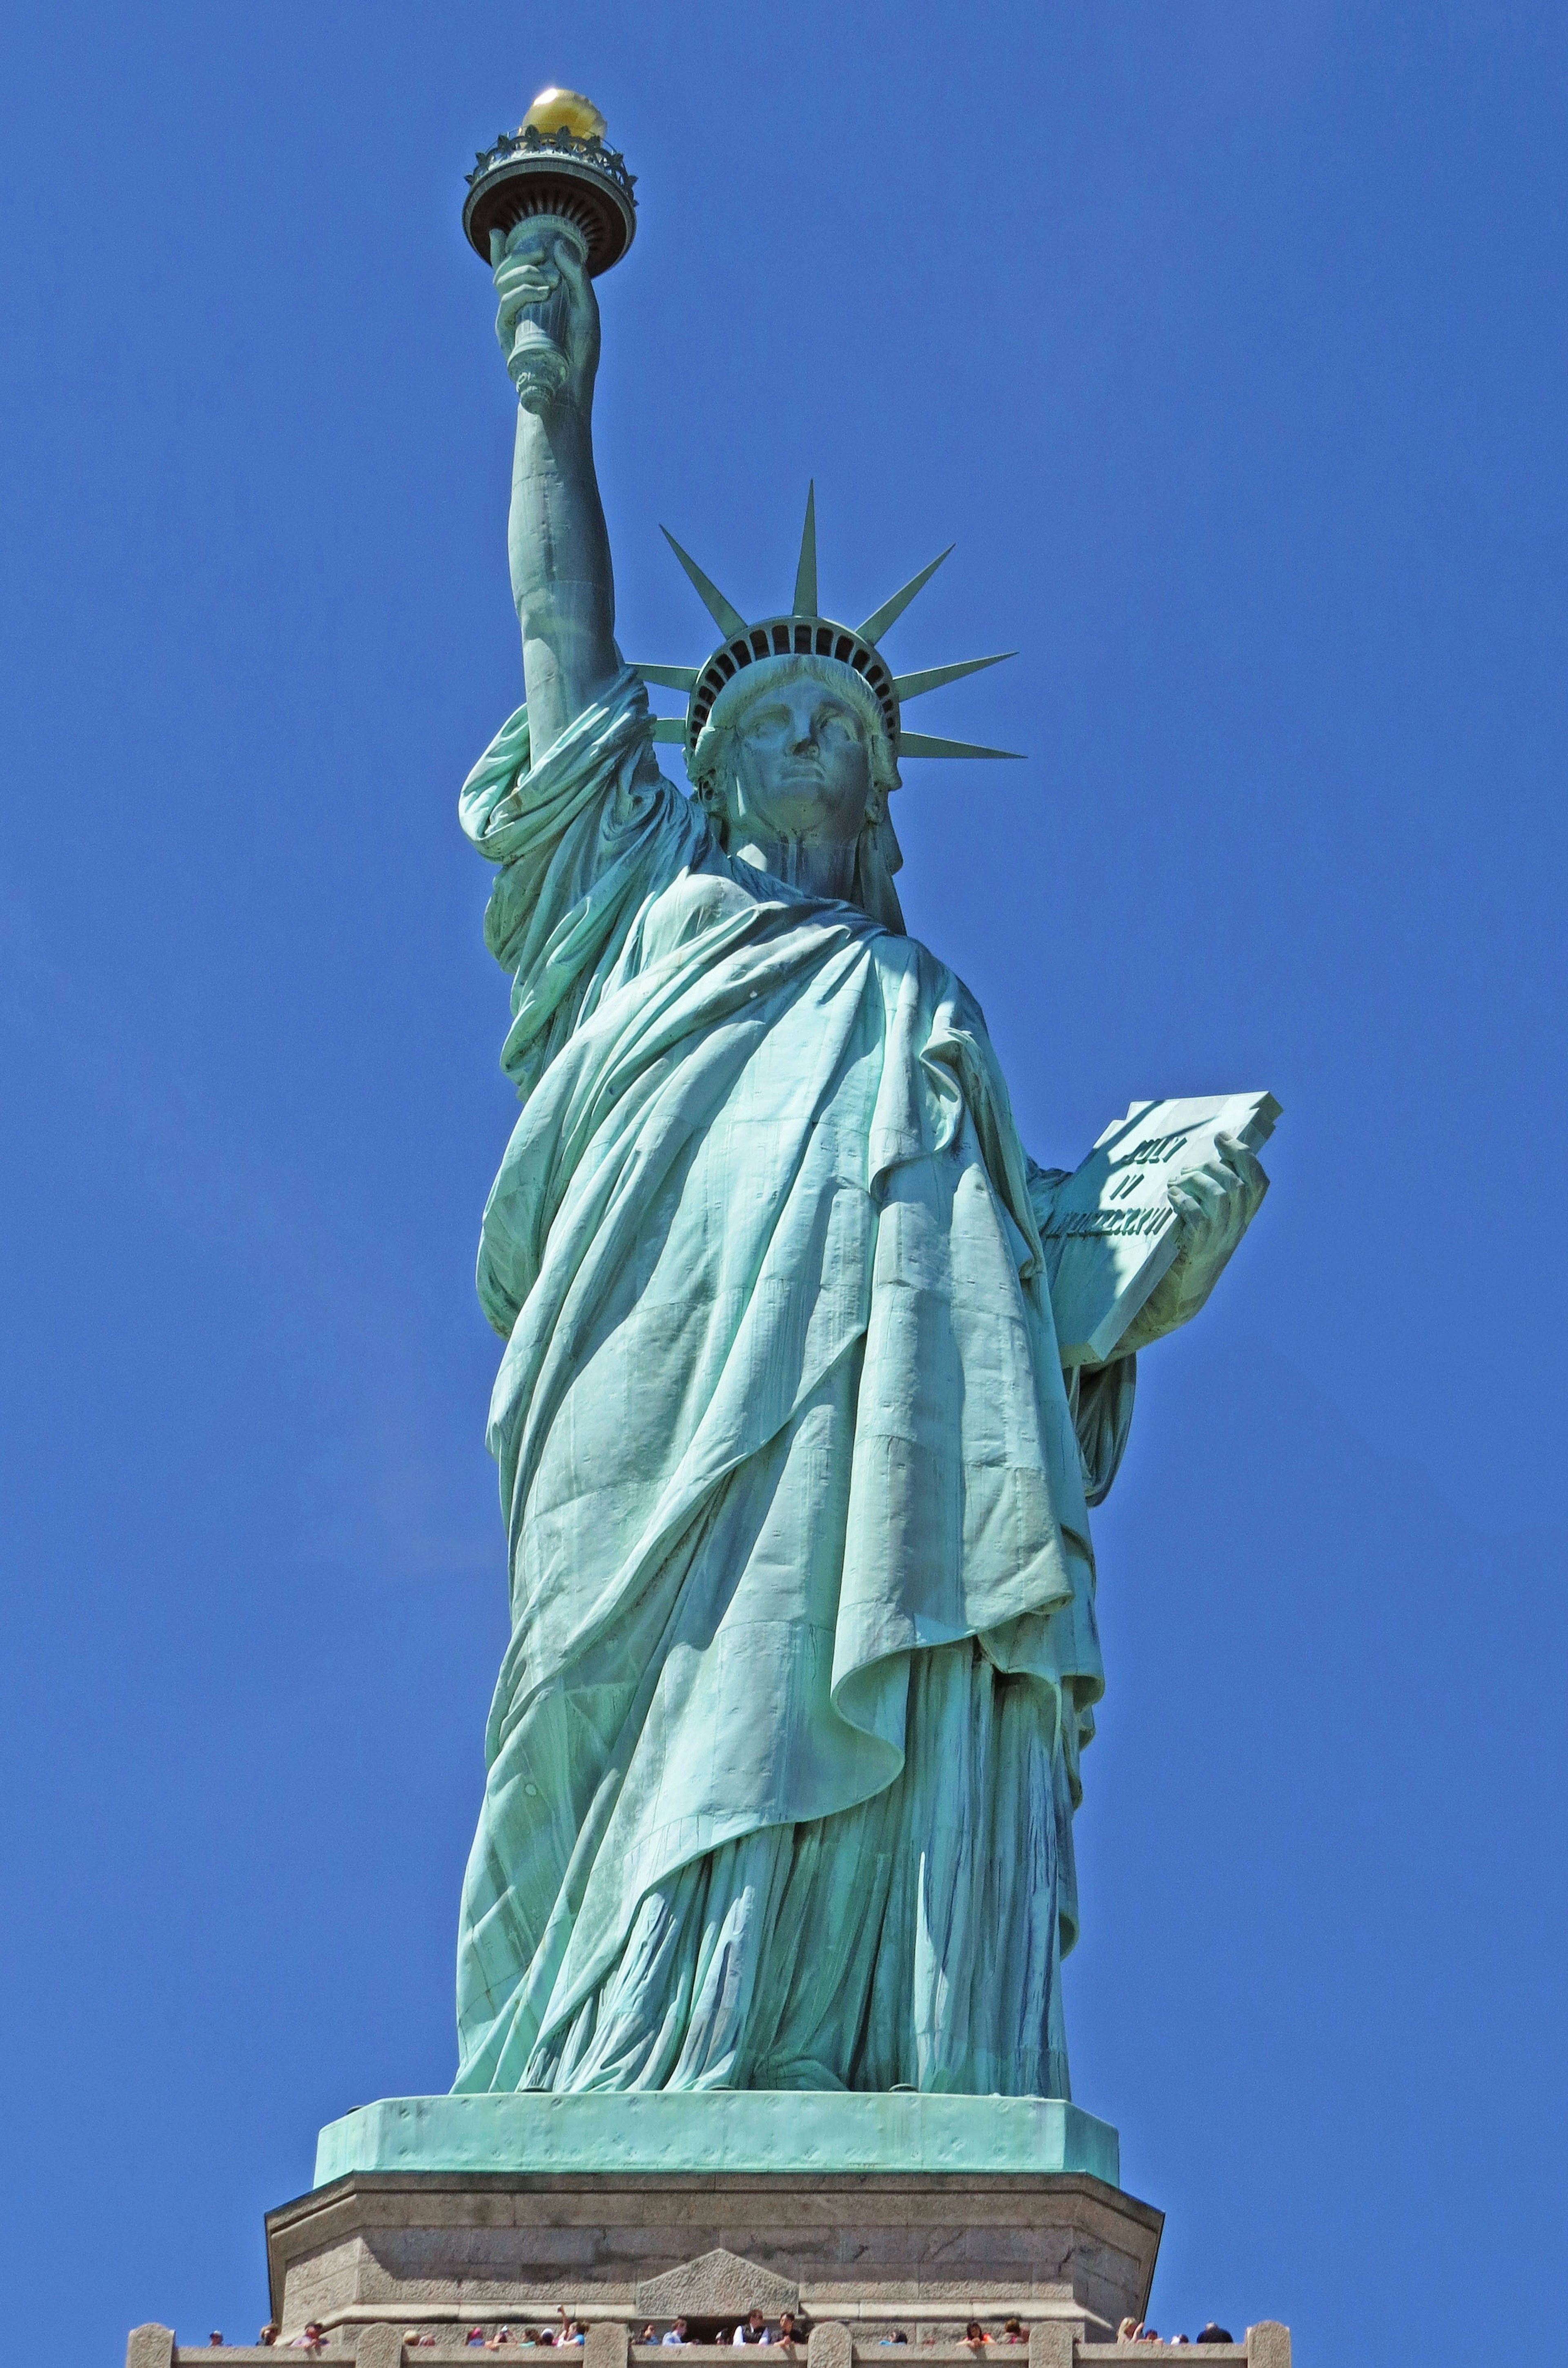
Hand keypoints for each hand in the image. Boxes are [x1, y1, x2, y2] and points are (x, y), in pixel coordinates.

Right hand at [492, 221, 599, 413]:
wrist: (571, 387)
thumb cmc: (580, 352)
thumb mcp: (586, 309)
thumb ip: (577, 277)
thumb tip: (559, 243)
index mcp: (532, 297)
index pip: (511, 269)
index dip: (498, 250)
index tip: (497, 233)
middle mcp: (517, 305)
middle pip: (505, 269)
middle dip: (521, 254)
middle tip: (543, 251)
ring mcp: (510, 318)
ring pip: (502, 282)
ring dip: (523, 272)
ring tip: (549, 280)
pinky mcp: (507, 333)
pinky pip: (505, 305)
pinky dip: (521, 292)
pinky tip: (541, 292)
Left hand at [1118, 1130, 1268, 1348]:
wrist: (1175, 1300)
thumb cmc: (1185, 1254)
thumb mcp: (1206, 1225)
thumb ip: (1210, 1198)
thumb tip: (1203, 1163)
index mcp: (1241, 1221)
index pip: (1259, 1184)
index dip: (1245, 1155)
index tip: (1223, 1137)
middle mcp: (1235, 1230)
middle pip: (1239, 1184)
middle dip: (1211, 1166)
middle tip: (1186, 1170)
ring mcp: (1218, 1241)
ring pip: (1221, 1196)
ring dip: (1196, 1181)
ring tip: (1176, 1183)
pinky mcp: (1197, 1250)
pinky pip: (1198, 1217)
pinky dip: (1184, 1201)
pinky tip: (1171, 1198)